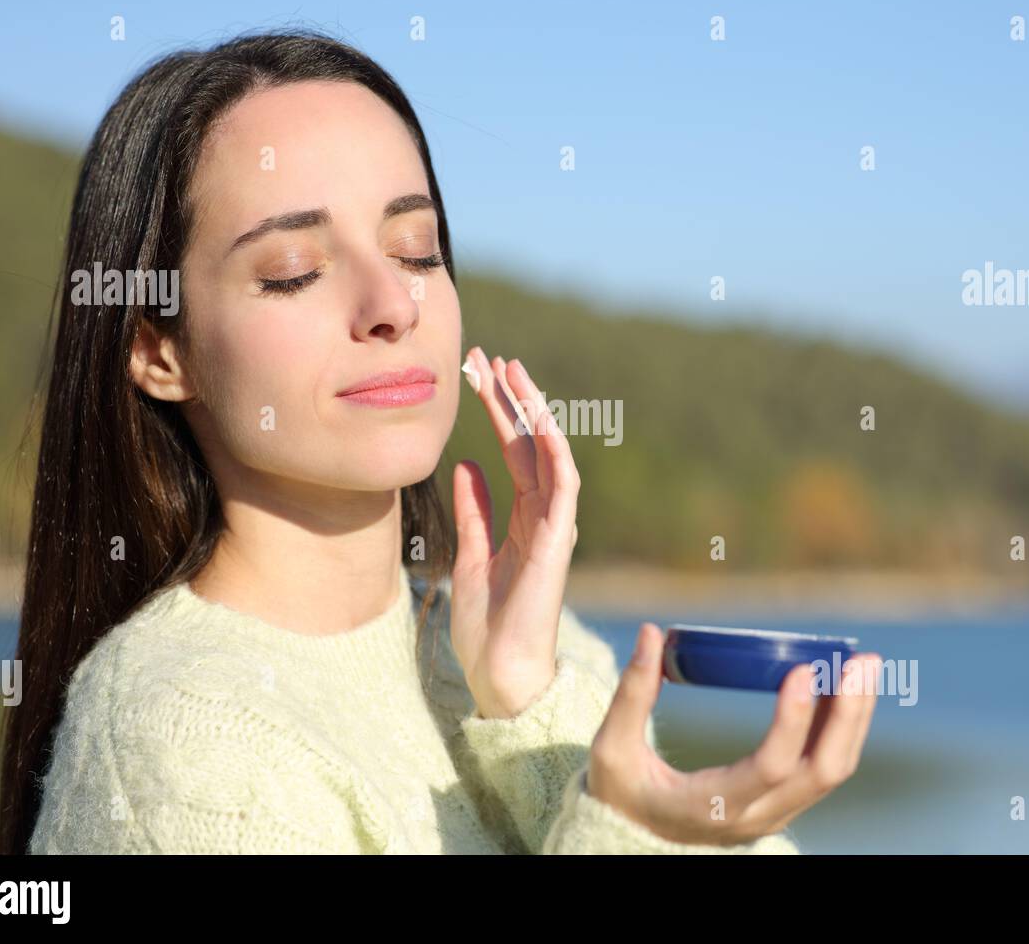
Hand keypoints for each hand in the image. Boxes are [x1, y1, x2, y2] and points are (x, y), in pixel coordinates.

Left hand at [450, 346, 580, 718]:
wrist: (500, 672)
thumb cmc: (485, 625)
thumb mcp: (469, 556)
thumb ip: (473, 511)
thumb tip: (465, 466)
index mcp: (523, 518)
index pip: (513, 451)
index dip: (498, 412)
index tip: (478, 375)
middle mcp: (543, 516)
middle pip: (530, 443)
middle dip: (510, 398)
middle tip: (488, 356)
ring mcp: (555, 526)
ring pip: (549, 454)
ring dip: (533, 411)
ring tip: (511, 371)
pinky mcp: (558, 541)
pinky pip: (564, 486)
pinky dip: (554, 451)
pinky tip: (539, 420)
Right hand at [587, 623, 881, 845]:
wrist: (633, 838)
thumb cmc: (621, 793)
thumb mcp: (612, 748)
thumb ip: (631, 693)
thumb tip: (650, 633)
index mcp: (712, 806)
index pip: (770, 767)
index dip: (792, 721)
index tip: (803, 671)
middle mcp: (754, 816)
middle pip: (821, 771)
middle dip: (849, 714)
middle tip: (860, 661)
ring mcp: (774, 813)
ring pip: (832, 770)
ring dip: (854, 718)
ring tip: (863, 666)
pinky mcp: (781, 802)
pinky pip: (824, 768)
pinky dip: (840, 727)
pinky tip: (843, 688)